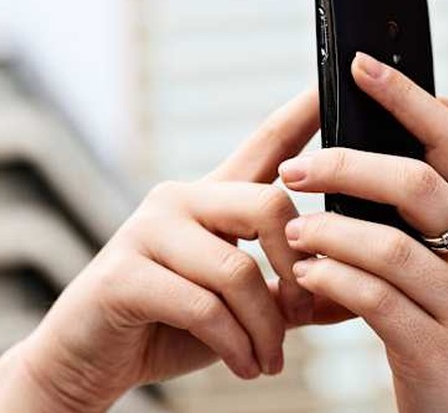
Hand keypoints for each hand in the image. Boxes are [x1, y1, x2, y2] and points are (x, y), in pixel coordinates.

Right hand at [0, 89, 350, 412]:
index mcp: (213, 197)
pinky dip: (235, 344)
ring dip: (265, 327)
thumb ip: (293, 294)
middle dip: (298, 267)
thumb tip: (357, 293)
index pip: (266, 142)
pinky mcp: (124, 273)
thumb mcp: (244, 307)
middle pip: (268, 204)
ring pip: (237, 269)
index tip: (337, 82)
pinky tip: (246, 366)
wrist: (90, 359)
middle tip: (305, 311)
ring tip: (271, 360)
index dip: (303, 112)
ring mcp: (148, 230)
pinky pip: (203, 306)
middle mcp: (181, 198)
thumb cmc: (173, 324)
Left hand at [279, 53, 447, 412]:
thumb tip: (430, 109)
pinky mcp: (436, 348)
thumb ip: (430, 200)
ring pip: (389, 245)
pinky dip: (332, 281)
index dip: (407, 98)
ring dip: (328, 233)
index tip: (359, 65)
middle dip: (346, 167)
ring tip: (292, 233)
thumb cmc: (444, 321)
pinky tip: (305, 277)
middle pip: (415, 184)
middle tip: (293, 171)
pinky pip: (375, 300)